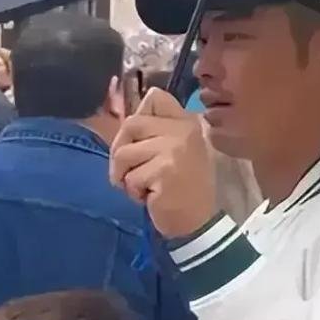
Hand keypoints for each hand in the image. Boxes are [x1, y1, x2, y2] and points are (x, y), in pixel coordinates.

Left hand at [110, 88, 216, 238]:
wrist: (198, 222)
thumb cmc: (182, 188)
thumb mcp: (177, 151)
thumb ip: (157, 131)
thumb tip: (127, 117)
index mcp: (186, 122)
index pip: (155, 97)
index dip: (139, 117)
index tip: (140, 141)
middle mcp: (182, 130)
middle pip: (131, 124)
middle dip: (120, 151)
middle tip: (130, 171)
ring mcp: (174, 149)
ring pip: (124, 153)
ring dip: (125, 175)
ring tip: (143, 186)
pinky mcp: (164, 171)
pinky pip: (130, 177)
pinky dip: (133, 192)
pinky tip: (151, 197)